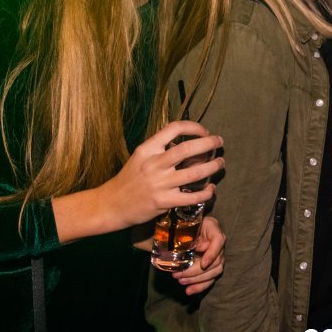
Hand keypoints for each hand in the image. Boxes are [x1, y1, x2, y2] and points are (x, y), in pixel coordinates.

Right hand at [96, 120, 223, 229]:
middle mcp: (154, 164)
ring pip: (195, 173)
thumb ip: (160, 149)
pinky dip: (206, 192)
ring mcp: (159, 184)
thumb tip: (188, 143)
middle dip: (209, 143)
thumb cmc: (129, 179)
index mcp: (147, 149)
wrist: (111, 204)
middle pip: (188, 148)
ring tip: (220, 163)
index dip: (194, 126)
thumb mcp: (140, 157)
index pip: (174, 128)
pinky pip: (192, 197)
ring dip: (213, 167)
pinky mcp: (164, 202)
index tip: (204, 131)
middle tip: (219, 142)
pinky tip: (211, 189)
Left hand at [172, 215, 225, 294]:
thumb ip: (192, 235)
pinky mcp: (212, 267)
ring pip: (215, 272)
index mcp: (213, 230)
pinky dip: (200, 286)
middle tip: (180, 275)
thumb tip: (201, 247)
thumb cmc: (184, 226)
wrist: (182, 229)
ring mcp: (217, 256)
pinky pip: (210, 279)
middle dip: (197, 271)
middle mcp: (218, 244)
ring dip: (198, 280)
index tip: (203, 264)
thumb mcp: (186, 227)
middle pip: (216, 261)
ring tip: (182, 281)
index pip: (218, 241)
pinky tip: (189, 291)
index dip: (212, 254)